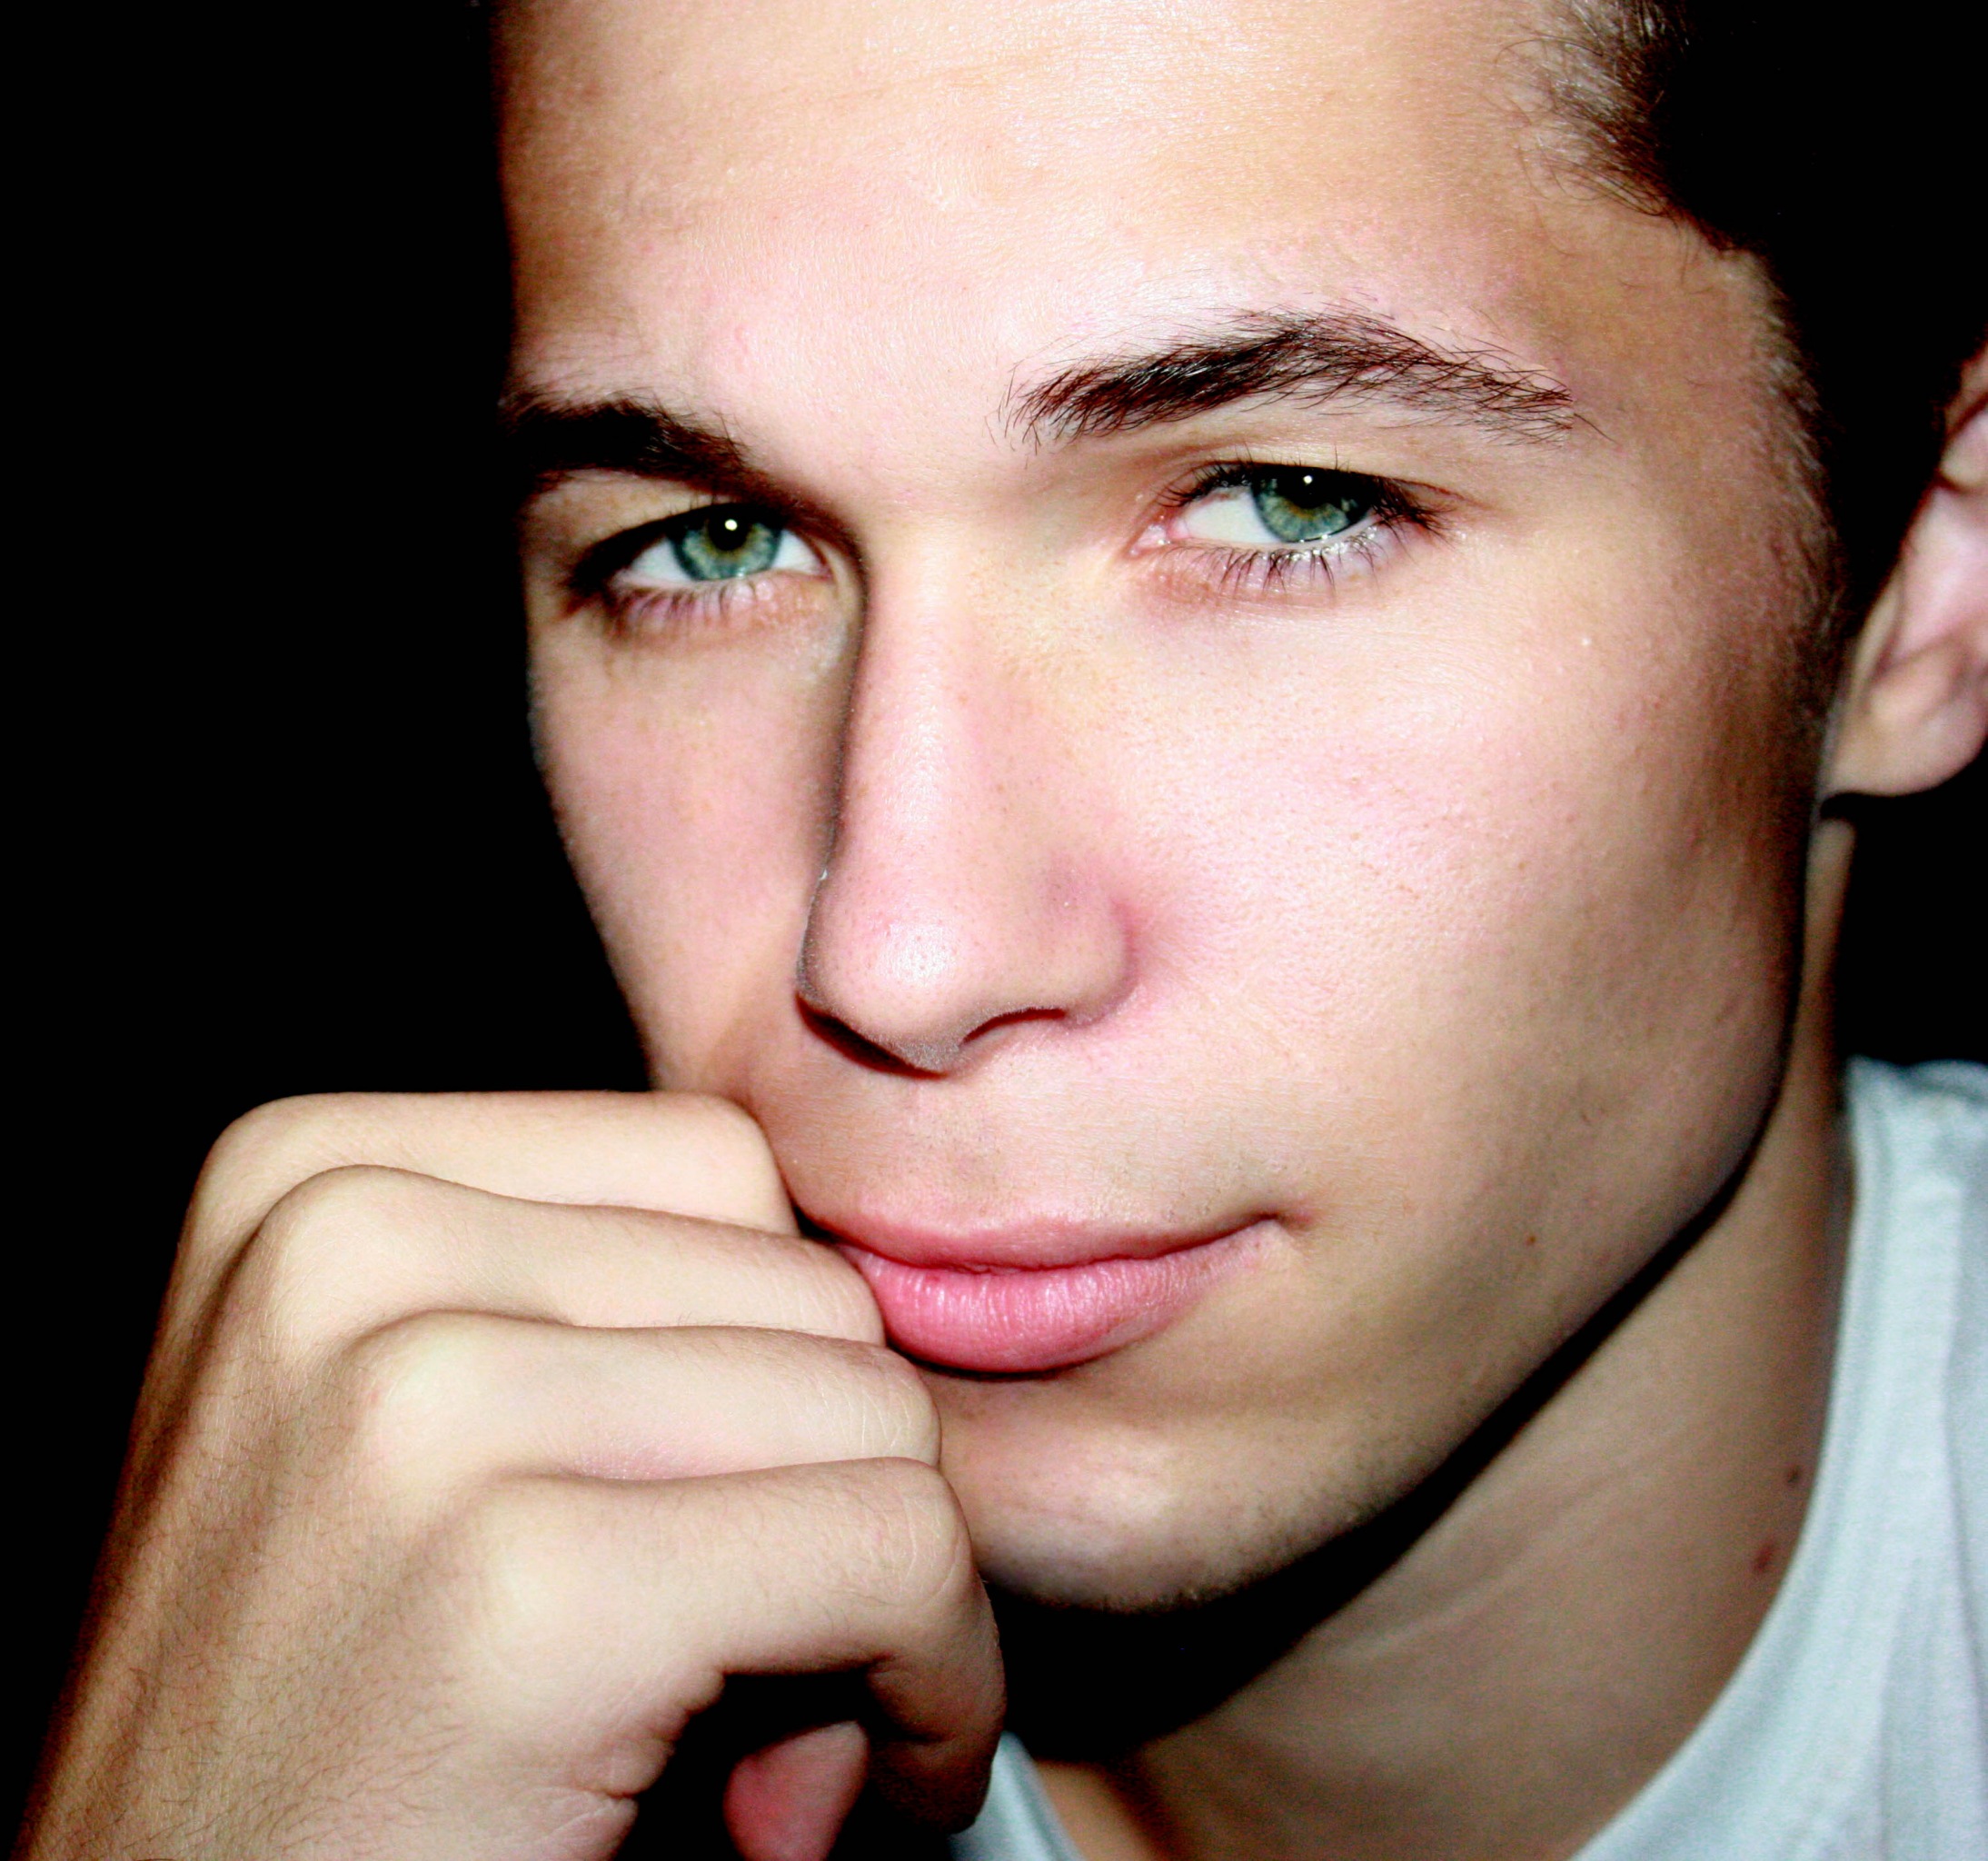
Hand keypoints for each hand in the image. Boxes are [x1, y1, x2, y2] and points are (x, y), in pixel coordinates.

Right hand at [27, 1092, 1001, 1859]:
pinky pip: (890, 1550)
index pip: (716, 1167)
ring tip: (792, 1733)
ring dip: (897, 1590)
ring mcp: (422, 1402)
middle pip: (806, 1286)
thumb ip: (623, 1331)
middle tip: (781, 1659)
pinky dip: (931, 1677)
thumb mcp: (418, 1446)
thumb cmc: (326, 1726)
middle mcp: (345, 1243)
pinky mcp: (524, 1588)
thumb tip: (911, 1314)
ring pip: (874, 1410)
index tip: (764, 1502)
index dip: (782, 1347)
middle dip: (844, 1481)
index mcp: (316, 1177)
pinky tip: (837, 1788)